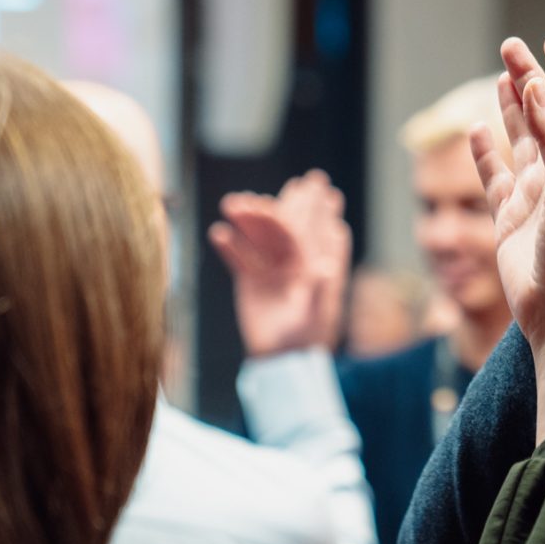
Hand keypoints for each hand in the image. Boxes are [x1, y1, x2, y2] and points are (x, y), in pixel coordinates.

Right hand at [209, 169, 351, 357]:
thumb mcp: (314, 316)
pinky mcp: (252, 281)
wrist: (281, 362)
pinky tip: (218, 234)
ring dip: (250, 220)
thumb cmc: (304, 338)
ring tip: (234, 202)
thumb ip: (318, 291)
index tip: (324, 189)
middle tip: (295, 182)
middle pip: (290, 227)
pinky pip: (239, 259)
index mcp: (316, 266)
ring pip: (261, 237)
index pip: (317, 232)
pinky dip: (230, 247)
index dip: (320, 211)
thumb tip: (326, 267)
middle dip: (290, 204)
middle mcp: (295, 262)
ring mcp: (273, 269)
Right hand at [474, 36, 544, 347]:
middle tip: (509, 44)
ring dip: (511, 109)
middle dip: (530, 78)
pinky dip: (484, 154)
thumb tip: (534, 84)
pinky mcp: (511, 224)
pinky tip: (474, 131)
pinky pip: (495, 179)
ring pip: (521, 142)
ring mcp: (537, 199)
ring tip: (498, 77)